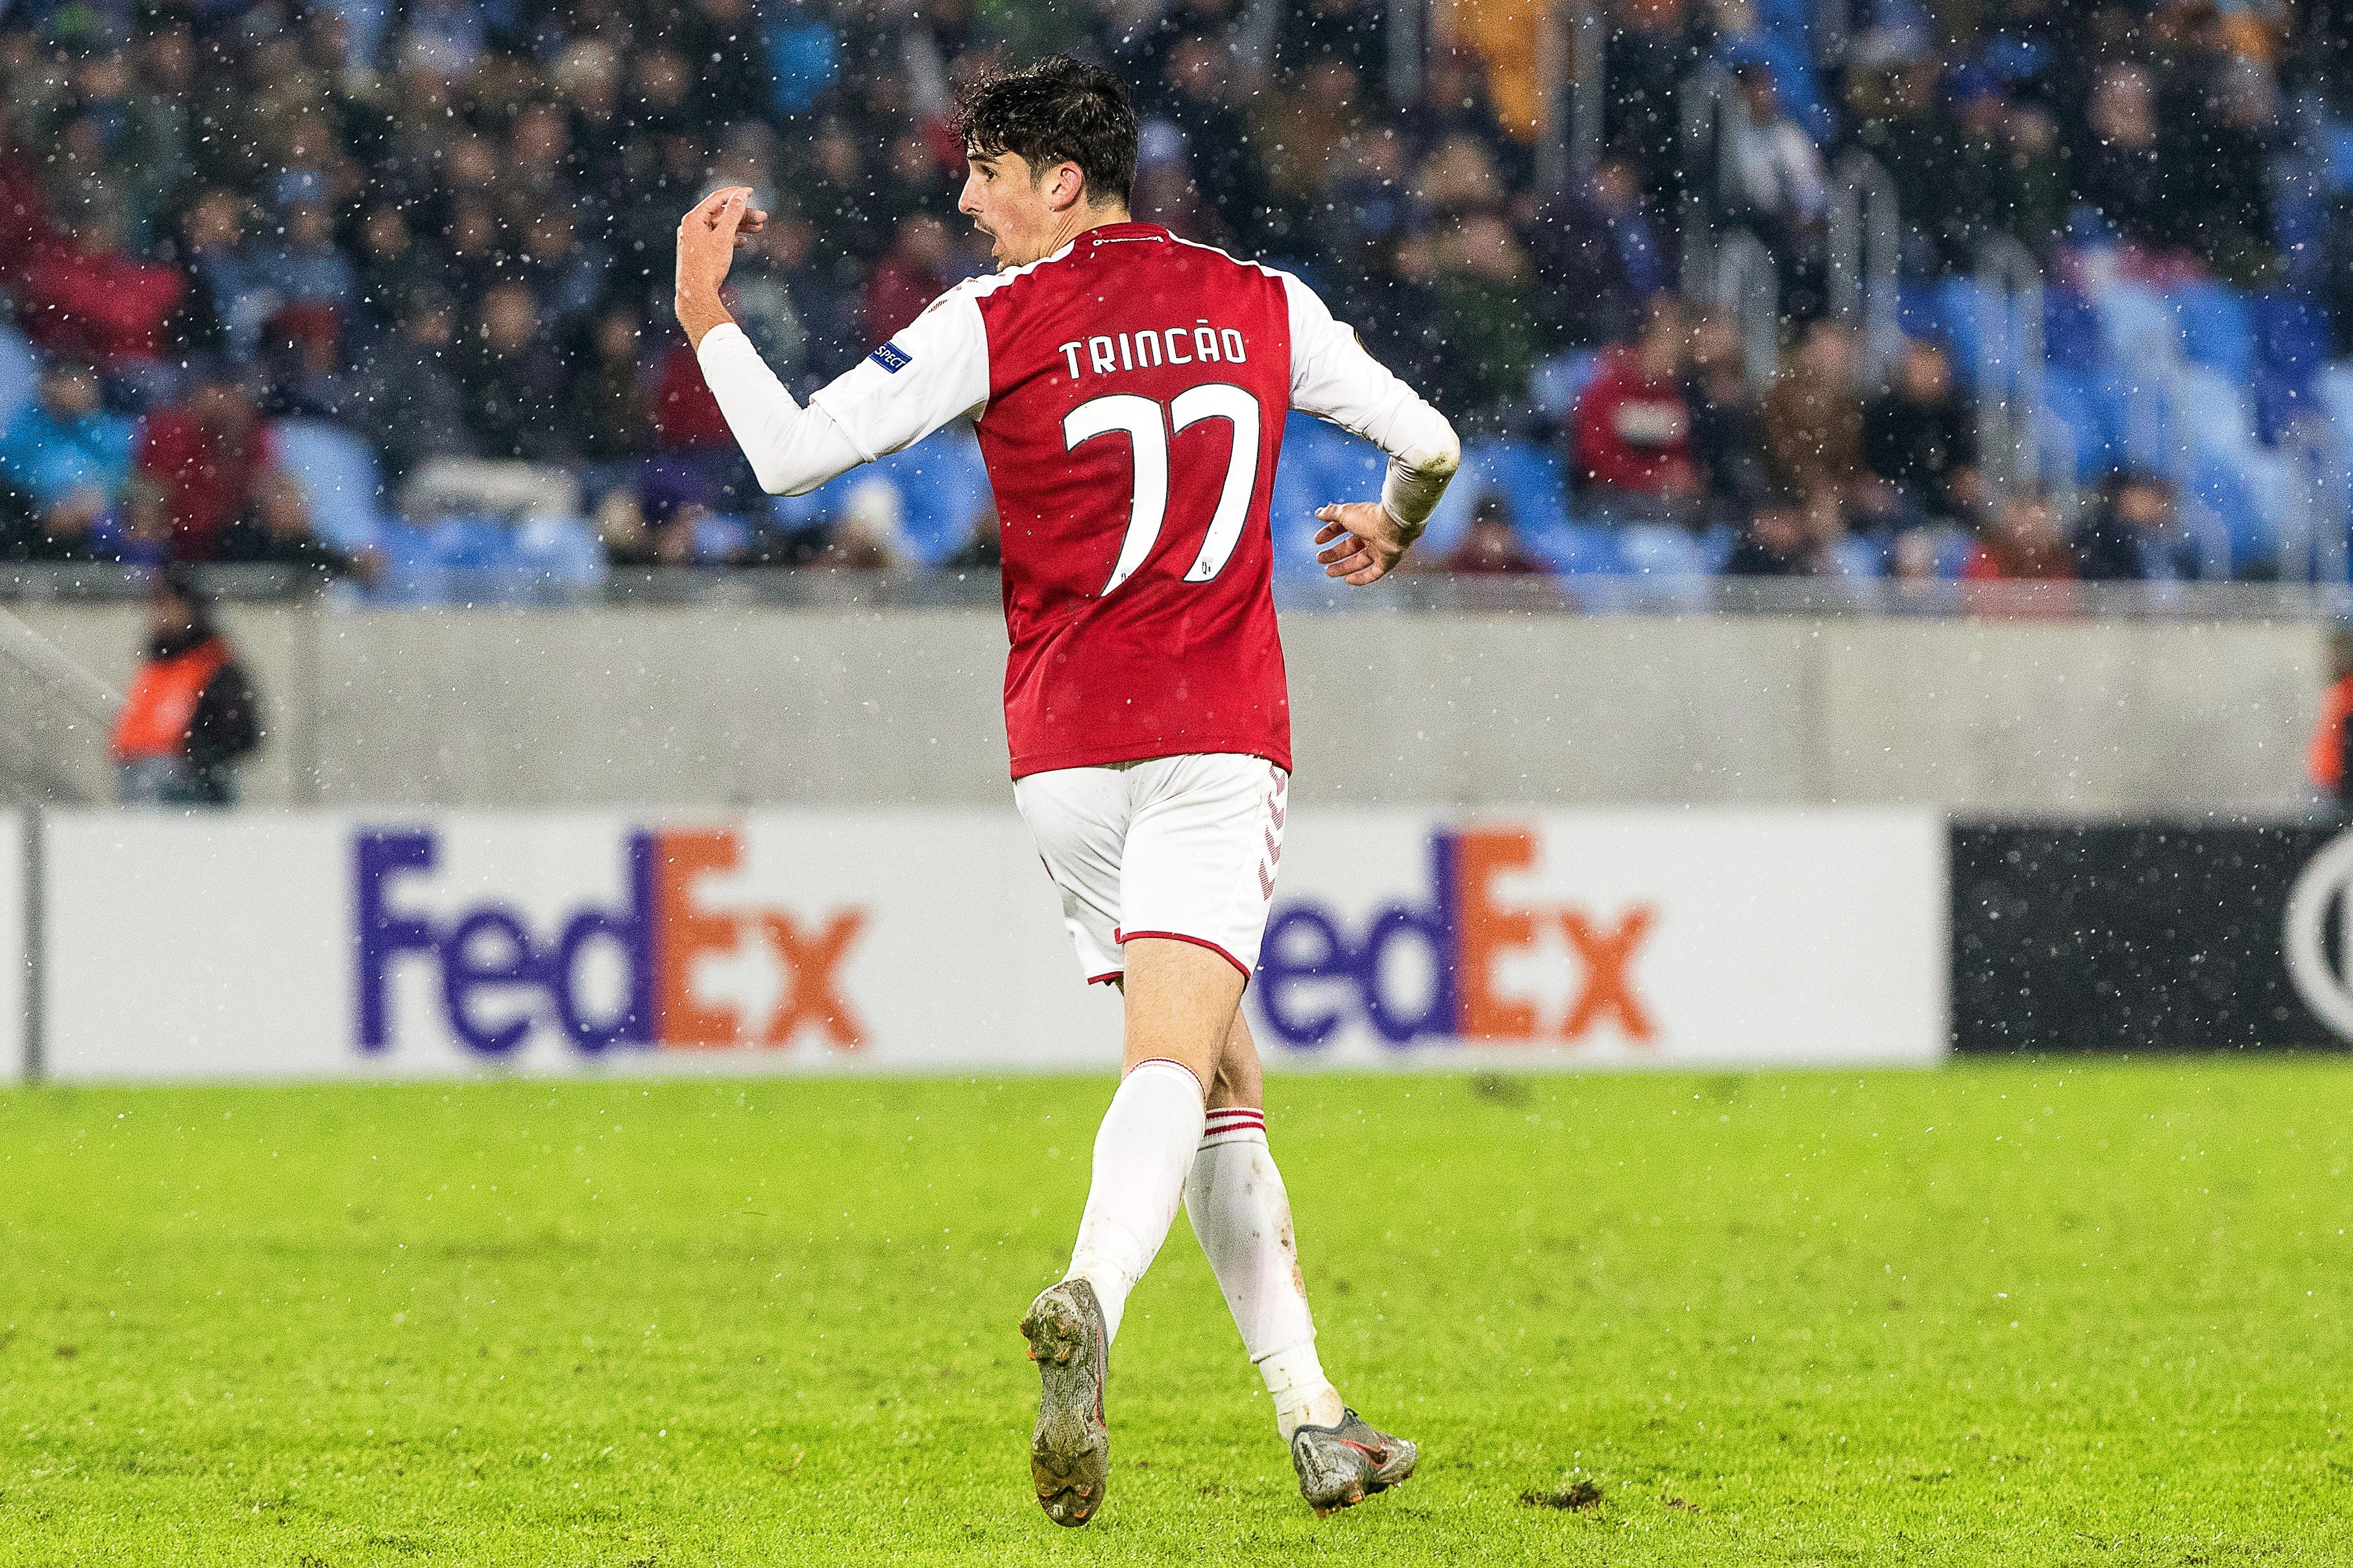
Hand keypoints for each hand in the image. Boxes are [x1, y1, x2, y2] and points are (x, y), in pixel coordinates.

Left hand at [673, 186, 768, 346]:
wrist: (696, 294)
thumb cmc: (708, 266)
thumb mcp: (724, 237)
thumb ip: (734, 214)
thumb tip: (741, 195)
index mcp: (693, 219)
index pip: (717, 199)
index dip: (736, 194)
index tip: (752, 192)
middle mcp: (691, 226)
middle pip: (721, 214)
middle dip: (743, 215)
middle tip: (763, 218)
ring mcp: (694, 239)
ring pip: (720, 227)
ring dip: (740, 227)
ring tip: (759, 229)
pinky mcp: (699, 251)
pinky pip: (716, 238)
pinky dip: (731, 238)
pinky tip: (743, 241)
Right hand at [1314, 501, 1419, 585]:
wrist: (1394, 526)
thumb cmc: (1370, 517)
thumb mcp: (1345, 513)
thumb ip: (1331, 513)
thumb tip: (1318, 513)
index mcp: (1362, 521)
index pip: (1343, 528)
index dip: (1329, 534)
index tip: (1317, 541)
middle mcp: (1371, 535)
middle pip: (1350, 547)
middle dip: (1334, 553)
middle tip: (1320, 559)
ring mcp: (1380, 550)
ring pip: (1359, 561)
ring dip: (1343, 567)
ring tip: (1328, 572)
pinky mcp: (1387, 562)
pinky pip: (1373, 574)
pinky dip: (1361, 578)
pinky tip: (1348, 580)